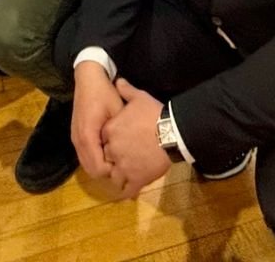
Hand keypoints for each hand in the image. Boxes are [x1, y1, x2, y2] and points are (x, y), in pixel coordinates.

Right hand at [71, 61, 124, 178]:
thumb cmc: (105, 94)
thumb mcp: (118, 112)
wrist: (88, 79)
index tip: (127, 163)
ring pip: (87, 164)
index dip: (113, 171)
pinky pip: (85, 155)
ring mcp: (75, 138)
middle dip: (107, 172)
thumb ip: (122, 133)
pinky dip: (95, 159)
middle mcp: (78, 141)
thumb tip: (132, 153)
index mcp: (88, 136)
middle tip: (124, 163)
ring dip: (100, 166)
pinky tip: (109, 151)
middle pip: (92, 170)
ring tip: (118, 158)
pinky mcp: (76, 136)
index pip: (98, 168)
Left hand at [103, 79, 169, 197]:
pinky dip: (127, 191)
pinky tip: (129, 192)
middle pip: (107, 158)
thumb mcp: (139, 97)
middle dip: (113, 160)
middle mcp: (112, 150)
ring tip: (126, 175)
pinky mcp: (136, 179)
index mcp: (110, 131)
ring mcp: (123, 167)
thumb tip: (118, 81)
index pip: (103, 140)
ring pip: (114, 176)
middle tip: (122, 159)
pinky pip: (127, 190)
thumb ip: (126, 90)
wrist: (171, 132)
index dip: (109, 142)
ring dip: (119, 176)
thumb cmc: (154, 114)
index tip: (117, 142)